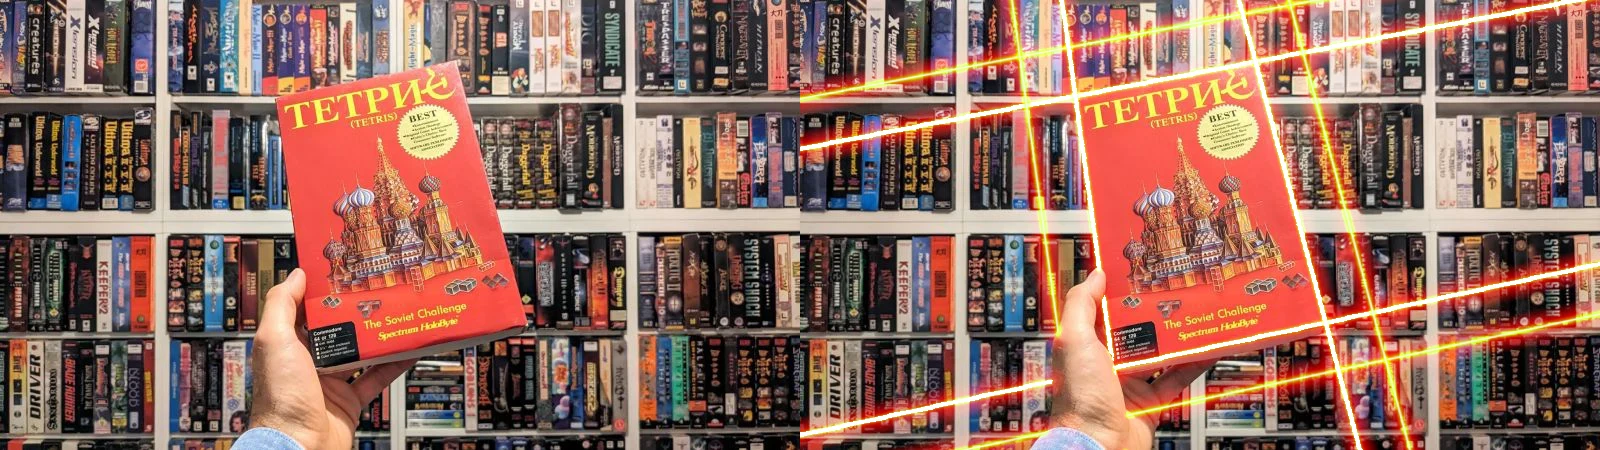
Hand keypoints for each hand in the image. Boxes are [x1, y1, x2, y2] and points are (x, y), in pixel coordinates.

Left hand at [249, 268, 416, 449]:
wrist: (300, 445)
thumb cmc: (281, 398)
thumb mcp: (274, 341)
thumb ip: (282, 305)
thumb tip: (296, 275)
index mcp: (287, 346)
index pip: (305, 311)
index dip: (322, 291)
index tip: (342, 272)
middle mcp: (308, 362)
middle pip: (337, 329)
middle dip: (357, 310)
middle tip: (378, 288)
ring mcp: (331, 381)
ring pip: (360, 351)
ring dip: (379, 335)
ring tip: (397, 312)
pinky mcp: (351, 399)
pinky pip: (377, 377)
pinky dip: (395, 364)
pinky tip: (409, 349)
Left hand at [1050, 270, 1214, 449]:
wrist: (1098, 445)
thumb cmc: (1080, 397)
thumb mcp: (1075, 341)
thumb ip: (1081, 305)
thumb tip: (1096, 274)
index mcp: (1086, 345)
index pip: (1104, 311)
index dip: (1121, 292)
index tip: (1142, 271)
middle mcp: (1107, 362)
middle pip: (1136, 329)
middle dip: (1156, 311)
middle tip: (1179, 287)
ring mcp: (1130, 382)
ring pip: (1160, 352)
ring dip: (1178, 335)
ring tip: (1198, 311)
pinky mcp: (1150, 401)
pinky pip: (1176, 378)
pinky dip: (1194, 364)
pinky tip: (1209, 348)